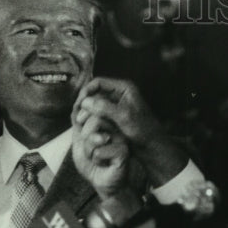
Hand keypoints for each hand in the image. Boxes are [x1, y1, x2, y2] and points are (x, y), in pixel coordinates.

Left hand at [71, 111, 130, 198]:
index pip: (91, 109)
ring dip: (89, 150)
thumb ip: (78, 122)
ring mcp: (121, 138)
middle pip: (94, 119)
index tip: (82, 133)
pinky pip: (99, 151)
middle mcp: (115, 128)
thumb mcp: (79, 140)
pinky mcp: (123, 151)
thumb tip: (79, 102)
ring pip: (95, 135)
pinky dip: (96, 160)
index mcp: (106, 123)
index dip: (81, 118)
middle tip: (90, 149)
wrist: (102, 182)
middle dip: (84, 138)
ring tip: (97, 156)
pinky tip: (105, 163)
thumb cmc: (92, 163)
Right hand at [73, 78, 187, 186]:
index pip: (98, 82)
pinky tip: (85, 126)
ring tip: (79, 122)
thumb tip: (85, 101)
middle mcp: (119, 93)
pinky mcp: (114, 115)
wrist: (151, 145)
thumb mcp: (123, 117)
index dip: (86, 91)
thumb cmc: (142, 130)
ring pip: (95, 103)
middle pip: (95, 92)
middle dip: (85, 103)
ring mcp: (117, 104)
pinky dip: (91, 117)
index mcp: (124, 88)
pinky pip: (99, 113)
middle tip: (76, 115)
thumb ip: (105, 107)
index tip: (78, 104)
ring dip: (87, 112)